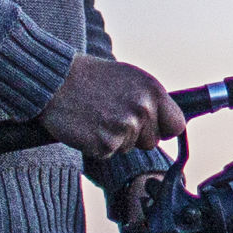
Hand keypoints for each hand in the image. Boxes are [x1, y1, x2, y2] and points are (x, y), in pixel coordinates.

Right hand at [38, 57, 187, 157]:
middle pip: (152, 142)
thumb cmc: (92, 78)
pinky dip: (96, 144)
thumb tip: (172, 120)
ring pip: (129, 149)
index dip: (163, 128)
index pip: (176, 126)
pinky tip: (87, 125)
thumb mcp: (130, 78)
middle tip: (111, 114)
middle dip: (135, 135)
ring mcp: (124, 127)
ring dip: (114, 138)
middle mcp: (143, 109)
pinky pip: (108, 154)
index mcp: (153, 91)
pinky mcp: (105, 143)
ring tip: (98, 116)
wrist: (55, 80)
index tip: (151, 126)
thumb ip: (152, 99)